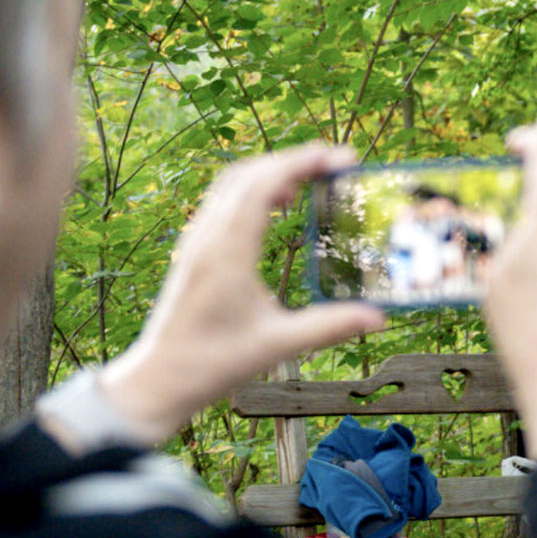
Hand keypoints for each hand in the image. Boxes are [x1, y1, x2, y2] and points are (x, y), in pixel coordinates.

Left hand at [96, 143, 385, 443]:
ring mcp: (196, 242)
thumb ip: (329, 326)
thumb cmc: (212, 363)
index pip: (262, 185)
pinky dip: (254, 188)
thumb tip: (377, 318)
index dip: (302, 163)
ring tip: (312, 176)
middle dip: (293, 159)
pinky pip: (224, 201)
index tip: (340, 158)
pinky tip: (278, 203)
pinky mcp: (195, 251)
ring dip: (272, 170)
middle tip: (336, 162)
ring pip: (232, 183)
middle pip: (248, 174)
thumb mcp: (278, 345)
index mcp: (226, 253)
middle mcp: (207, 238)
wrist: (159, 379)